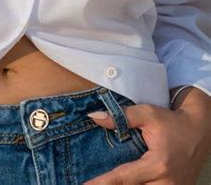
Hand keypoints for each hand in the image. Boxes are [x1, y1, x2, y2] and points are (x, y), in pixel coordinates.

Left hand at [82, 93, 210, 184]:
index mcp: (158, 165)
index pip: (124, 178)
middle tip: (93, 183)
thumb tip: (94, 117)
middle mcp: (166, 184)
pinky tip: (125, 183)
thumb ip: (122, 117)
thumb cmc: (172, 122)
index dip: (102, 183)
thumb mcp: (149, 114)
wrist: (199, 131)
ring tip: (104, 182)